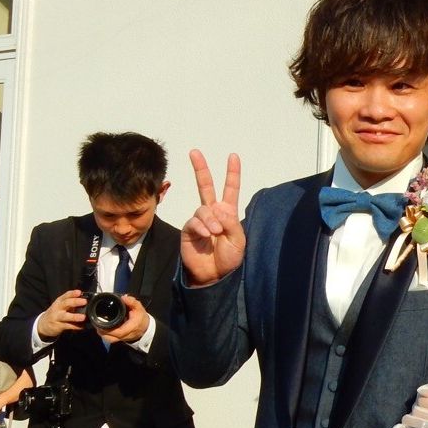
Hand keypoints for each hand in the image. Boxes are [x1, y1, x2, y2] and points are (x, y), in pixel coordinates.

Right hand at [37, 290, 88, 338]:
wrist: (43, 324)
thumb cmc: (56, 313)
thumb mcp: (61, 305)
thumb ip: (71, 302)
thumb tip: (85, 299)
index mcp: (60, 301)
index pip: (66, 295)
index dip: (72, 293)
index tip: (79, 292)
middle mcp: (58, 308)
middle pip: (66, 303)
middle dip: (75, 302)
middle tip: (84, 301)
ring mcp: (57, 317)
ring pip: (65, 316)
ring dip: (75, 316)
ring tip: (83, 317)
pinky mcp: (58, 326)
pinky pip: (67, 326)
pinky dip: (75, 326)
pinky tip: (82, 326)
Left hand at [99, 295, 150, 343]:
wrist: (145, 327)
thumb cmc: (141, 318)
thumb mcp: (139, 308)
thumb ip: (132, 302)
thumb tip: (124, 297)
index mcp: (130, 328)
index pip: (118, 332)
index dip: (108, 329)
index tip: (100, 323)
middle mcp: (125, 335)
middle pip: (110, 337)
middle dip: (101, 331)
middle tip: (97, 322)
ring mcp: (122, 338)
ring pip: (109, 339)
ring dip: (102, 333)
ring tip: (98, 325)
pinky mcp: (119, 339)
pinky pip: (110, 339)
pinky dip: (105, 334)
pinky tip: (102, 328)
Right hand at [181, 150, 244, 285]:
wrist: (214, 276)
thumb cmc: (229, 259)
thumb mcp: (238, 241)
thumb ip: (231, 223)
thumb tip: (219, 207)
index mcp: (228, 213)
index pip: (230, 189)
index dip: (232, 173)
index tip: (233, 156)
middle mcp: (213, 213)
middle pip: (205, 186)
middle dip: (200, 168)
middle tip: (195, 152)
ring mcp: (199, 220)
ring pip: (203, 208)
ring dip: (210, 219)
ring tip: (216, 233)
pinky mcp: (188, 229)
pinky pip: (194, 221)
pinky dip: (201, 226)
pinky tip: (207, 235)